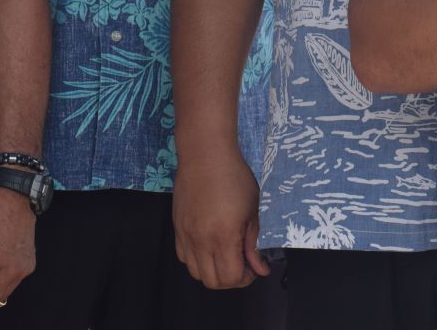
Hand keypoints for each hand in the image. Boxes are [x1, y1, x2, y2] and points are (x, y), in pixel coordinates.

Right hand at [173, 141, 268, 288]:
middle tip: (242, 263)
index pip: (232, 278)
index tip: (254, 266)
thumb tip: (260, 268)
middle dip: (231, 279)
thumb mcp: (253, 209)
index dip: (246, 277)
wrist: (205, 154)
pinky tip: (209, 245)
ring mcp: (186, 235)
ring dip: (213, 271)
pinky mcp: (177, 228)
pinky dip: (197, 260)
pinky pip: (184, 257)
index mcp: (224, 236)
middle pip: (213, 282)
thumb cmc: (234, 176)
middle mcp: (201, 241)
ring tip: (225, 254)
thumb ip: (254, 243)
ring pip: (196, 273)